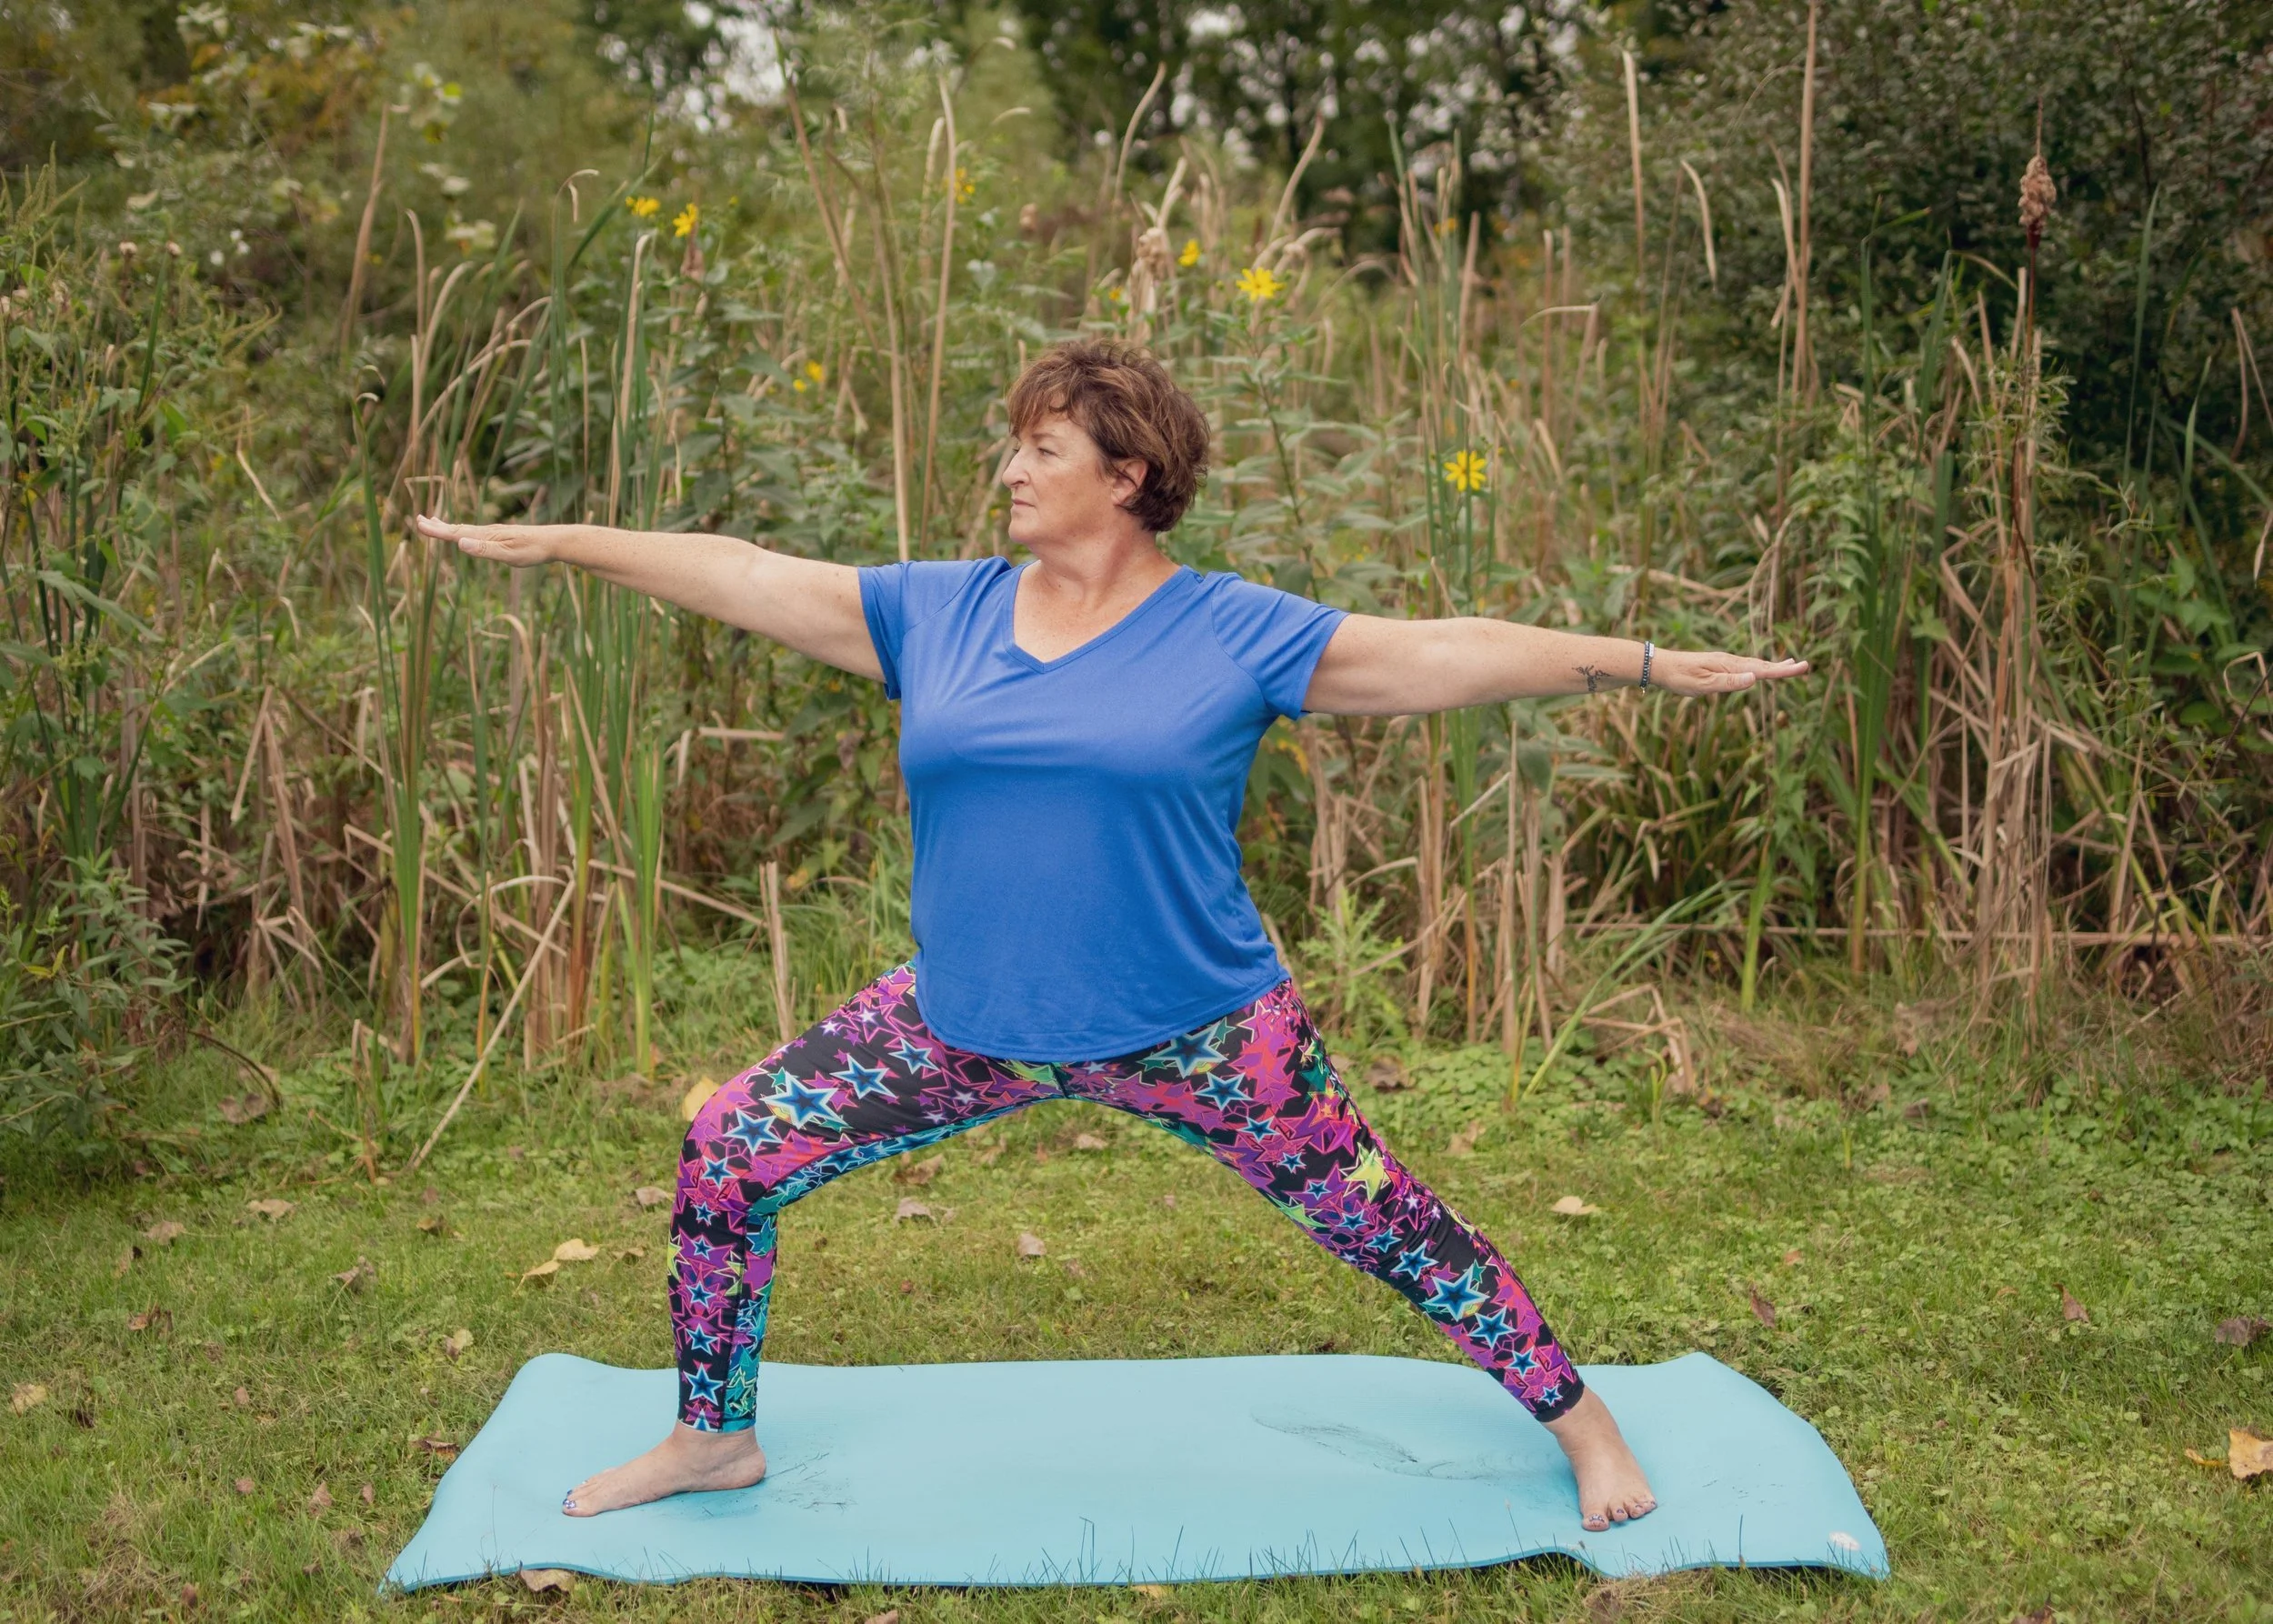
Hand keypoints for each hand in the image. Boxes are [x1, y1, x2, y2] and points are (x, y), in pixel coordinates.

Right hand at [413, 513, 572, 567]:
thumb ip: (484, 551)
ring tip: (435, 522)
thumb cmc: (532, 551)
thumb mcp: (508, 555)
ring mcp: (494, 533)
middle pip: (457, 528)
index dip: (437, 530)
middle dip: (438, 525)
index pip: (456, 533)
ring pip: (466, 529)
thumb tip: (460, 543)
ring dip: (449, 526)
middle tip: (419, 519)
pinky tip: (466, 534)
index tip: (420, 524)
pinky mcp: (502, 536)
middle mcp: (487, 532)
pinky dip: (464, 531)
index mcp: (486, 536)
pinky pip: (477, 532)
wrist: (554, 541)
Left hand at [1649, 648, 1810, 695]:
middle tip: (1805, 666)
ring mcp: (1724, 662)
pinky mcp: (1718, 665)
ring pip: (1754, 664)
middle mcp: (1730, 661)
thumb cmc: (1680, 678)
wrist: (1660, 666)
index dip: (1783, 671)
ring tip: (1789, 664)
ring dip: (1773, 666)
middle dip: (1783, 667)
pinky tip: (1758, 669)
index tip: (1803, 668)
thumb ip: (1729, 683)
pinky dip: (1757, 667)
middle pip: (1762, 665)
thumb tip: (1755, 679)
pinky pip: (1744, 666)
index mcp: (1729, 666)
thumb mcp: (1703, 684)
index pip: (1762, 669)